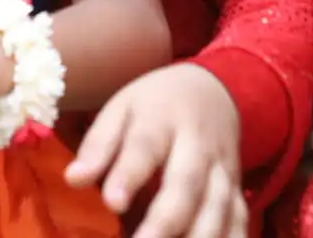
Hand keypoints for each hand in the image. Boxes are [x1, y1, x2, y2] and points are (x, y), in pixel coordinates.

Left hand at [67, 63, 246, 237]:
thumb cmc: (155, 105)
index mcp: (162, 118)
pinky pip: (239, 221)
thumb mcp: (121, 108)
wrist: (212, 92)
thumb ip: (99, 144)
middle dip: (165, 220)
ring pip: (217, 208)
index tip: (112, 201)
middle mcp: (198, 146)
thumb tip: (74, 178)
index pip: (146, 146)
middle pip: (186, 184)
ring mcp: (223, 171)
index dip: (129, 175)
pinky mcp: (238, 192)